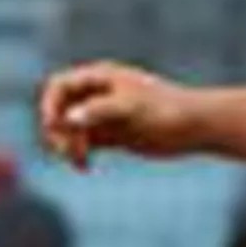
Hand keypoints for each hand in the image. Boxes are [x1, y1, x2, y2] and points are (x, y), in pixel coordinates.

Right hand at [39, 61, 206, 169]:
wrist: (195, 127)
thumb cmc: (166, 109)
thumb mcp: (131, 108)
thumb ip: (98, 110)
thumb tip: (68, 119)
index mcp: (98, 78)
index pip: (59, 86)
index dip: (49, 105)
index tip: (52, 125)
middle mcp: (96, 95)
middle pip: (59, 110)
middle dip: (58, 130)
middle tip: (65, 150)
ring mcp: (102, 116)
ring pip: (69, 130)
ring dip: (66, 145)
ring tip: (79, 161)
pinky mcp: (111, 135)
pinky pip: (83, 145)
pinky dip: (78, 156)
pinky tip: (85, 167)